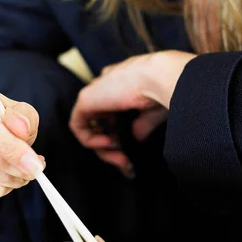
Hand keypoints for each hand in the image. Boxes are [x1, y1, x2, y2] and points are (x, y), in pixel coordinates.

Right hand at [0, 84, 44, 198]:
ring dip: (14, 179)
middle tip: (36, 168)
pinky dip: (2, 188)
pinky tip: (7, 177)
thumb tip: (21, 129)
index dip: (10, 147)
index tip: (34, 163)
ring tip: (24, 170)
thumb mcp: (17, 109)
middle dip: (19, 167)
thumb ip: (24, 116)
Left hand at [69, 50, 195, 173]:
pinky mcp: (85, 99)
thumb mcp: (153, 111)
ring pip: (89, 126)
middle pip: (100, 122)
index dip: (118, 134)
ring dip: (103, 149)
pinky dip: (91, 140)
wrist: (158, 77)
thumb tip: (137, 136)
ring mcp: (95, 92)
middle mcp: (106, 87)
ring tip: (121, 158)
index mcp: (121, 85)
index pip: (111, 111)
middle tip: (126, 164)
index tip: (129, 153)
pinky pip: (78, 125)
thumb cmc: (163, 88)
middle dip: (111, 148)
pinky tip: (110, 144)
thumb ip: (142, 124)